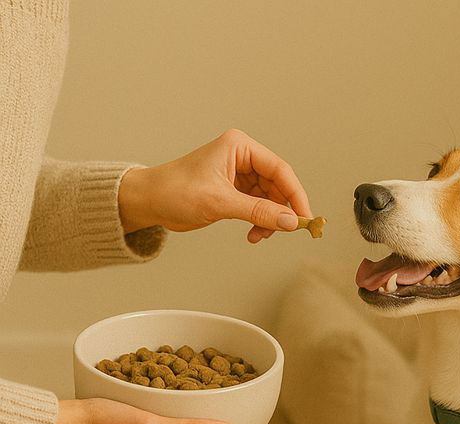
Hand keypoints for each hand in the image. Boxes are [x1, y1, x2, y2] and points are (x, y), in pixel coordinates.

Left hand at [118, 128, 311, 243]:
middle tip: (283, 232)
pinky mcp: (235, 191)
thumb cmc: (175, 191)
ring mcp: (240, 174)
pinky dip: (260, 222)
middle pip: (279, 186)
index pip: (280, 170)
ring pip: (271, 200)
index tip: (304, 218)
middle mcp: (243, 157)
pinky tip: (252, 234)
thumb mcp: (220, 202)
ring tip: (258, 235)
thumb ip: (258, 212)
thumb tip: (291, 222)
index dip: (295, 195)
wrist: (149, 201)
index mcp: (240, 147)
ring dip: (269, 220)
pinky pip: (259, 207)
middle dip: (281, 211)